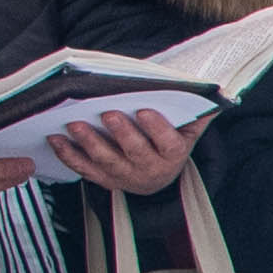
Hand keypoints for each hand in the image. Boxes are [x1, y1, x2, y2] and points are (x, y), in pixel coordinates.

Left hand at [41, 107, 200, 192]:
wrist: (157, 174)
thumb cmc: (170, 141)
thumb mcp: (189, 128)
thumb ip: (199, 112)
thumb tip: (216, 93)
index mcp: (173, 156)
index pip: (168, 143)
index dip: (157, 128)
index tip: (144, 111)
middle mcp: (150, 171)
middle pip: (135, 154)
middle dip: (121, 134)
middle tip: (108, 114)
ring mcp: (125, 177)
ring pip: (106, 163)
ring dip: (89, 144)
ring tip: (75, 124)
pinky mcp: (104, 179)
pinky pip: (84, 170)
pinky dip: (68, 155)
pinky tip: (56, 139)